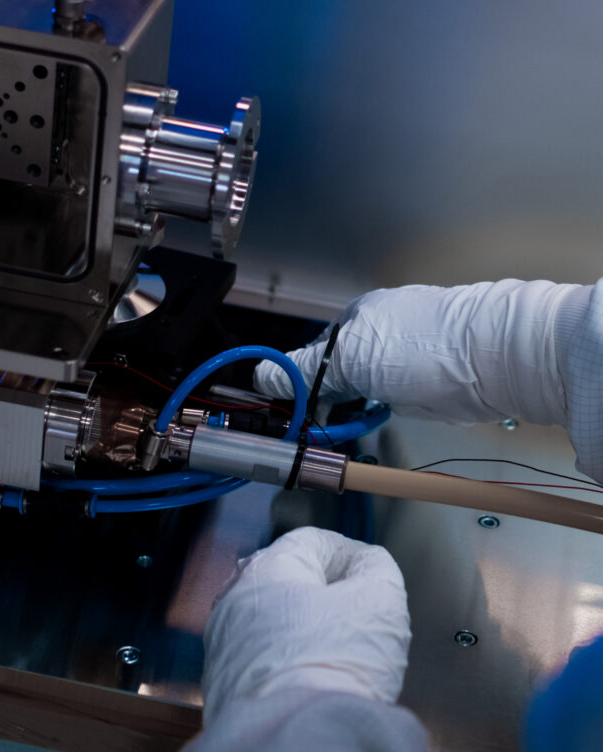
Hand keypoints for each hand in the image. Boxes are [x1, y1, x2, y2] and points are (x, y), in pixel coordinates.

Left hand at [201, 527, 409, 724]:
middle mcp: (234, 604)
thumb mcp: (378, 600)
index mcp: (266, 570)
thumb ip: (376, 568)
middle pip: (287, 583)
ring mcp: (224, 650)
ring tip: (342, 656)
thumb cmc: (331, 669)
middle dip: (325, 594)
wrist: (296, 747)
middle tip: (360, 615)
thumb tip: (369, 564)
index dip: (349, 553)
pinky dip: (290, 668)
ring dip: (306, 633)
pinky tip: (316, 686)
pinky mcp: (225, 692)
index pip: (311, 542)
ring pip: (273, 627)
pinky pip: (264, 667)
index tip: (370, 571)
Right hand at [254, 279, 585, 425]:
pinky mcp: (420, 382)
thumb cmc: (418, 348)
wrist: (491, 360)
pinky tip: (364, 426)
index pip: (311, 355)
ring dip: (344, 411)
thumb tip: (261, 375)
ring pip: (356, 389)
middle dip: (320, 401)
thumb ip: (305, 370)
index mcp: (355, 318)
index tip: (286, 414)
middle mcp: (375, 334)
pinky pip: (380, 400)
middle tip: (308, 431)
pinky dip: (369, 414)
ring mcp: (399, 358)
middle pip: (333, 374)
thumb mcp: (350, 357)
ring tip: (333, 433)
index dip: (296, 385)